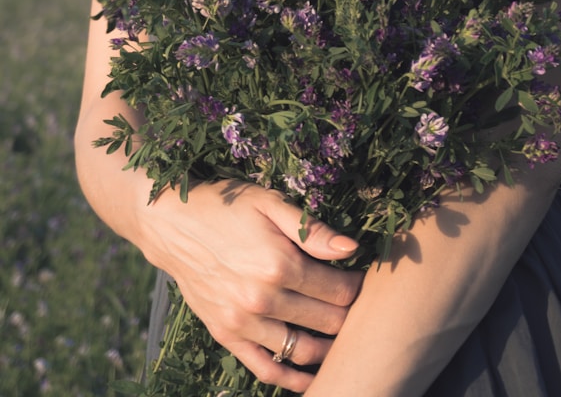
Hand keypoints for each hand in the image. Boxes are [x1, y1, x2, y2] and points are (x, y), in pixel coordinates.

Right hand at [143, 179, 361, 388]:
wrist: (173, 225)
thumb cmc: (226, 206)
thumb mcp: (269, 203)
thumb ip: (311, 230)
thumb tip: (352, 248)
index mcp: (279, 264)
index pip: (337, 290)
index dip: (357, 288)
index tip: (366, 283)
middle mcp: (263, 299)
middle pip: (325, 322)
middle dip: (348, 317)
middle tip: (360, 311)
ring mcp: (243, 323)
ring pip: (301, 350)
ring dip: (328, 349)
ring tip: (343, 339)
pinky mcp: (226, 335)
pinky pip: (265, 368)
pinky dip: (291, 379)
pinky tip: (311, 376)